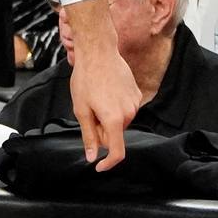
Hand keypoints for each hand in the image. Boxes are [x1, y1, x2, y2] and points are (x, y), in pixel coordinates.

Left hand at [64, 0, 138, 170]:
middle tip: (88, 110)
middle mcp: (129, 114)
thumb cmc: (86, 79)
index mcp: (114, 119)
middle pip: (115, 135)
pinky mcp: (137, 94)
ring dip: (108, 117)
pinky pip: (125, 109)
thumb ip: (89, 136)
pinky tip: (106, 90)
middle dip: (102, 130)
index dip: (108, 163)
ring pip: (120, 122)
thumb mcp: (81, 109)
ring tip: (96, 97)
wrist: (98, 51)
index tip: (98, 166)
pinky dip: (115, 106)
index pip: (117, 152)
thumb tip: (92, 157)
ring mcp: (135, 103)